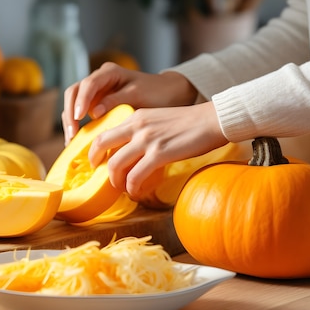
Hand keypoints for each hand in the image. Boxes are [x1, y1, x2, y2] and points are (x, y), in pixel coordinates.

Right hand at [61, 62, 198, 144]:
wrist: (168, 95)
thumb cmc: (156, 92)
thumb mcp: (138, 95)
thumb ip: (116, 101)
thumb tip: (93, 112)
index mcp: (109, 72)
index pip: (88, 84)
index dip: (81, 100)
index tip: (79, 117)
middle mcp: (98, 80)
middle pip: (74, 92)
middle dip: (69, 113)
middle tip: (72, 133)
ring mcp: (95, 93)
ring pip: (73, 103)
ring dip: (70, 120)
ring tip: (72, 140)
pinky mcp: (96, 105)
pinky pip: (80, 113)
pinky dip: (77, 125)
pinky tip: (77, 141)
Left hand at [88, 102, 227, 200]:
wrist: (213, 120)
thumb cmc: (190, 123)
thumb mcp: (158, 119)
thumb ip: (143, 131)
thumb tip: (131, 151)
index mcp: (136, 117)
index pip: (105, 132)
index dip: (95, 149)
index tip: (97, 161)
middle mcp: (137, 126)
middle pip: (101, 144)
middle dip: (96, 163)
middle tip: (100, 175)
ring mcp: (147, 140)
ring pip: (115, 164)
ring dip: (115, 181)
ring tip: (123, 188)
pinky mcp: (160, 154)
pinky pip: (136, 176)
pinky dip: (132, 188)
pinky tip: (137, 192)